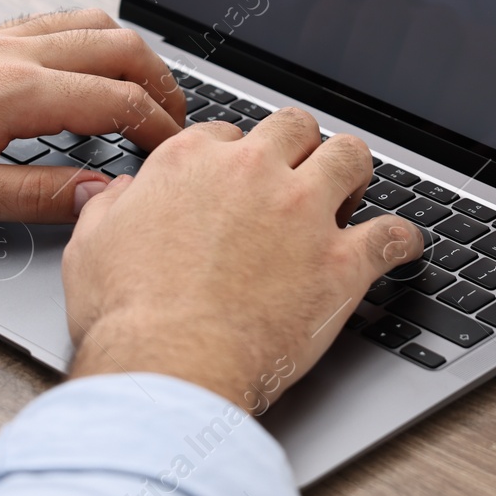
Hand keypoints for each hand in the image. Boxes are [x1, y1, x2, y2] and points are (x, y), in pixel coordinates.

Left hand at [0, 9, 187, 227]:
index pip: (117, 100)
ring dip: (129, 54)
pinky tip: (82, 69)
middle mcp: (10, 54)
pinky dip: (90, 41)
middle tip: (177, 122)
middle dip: (161, 83)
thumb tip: (99, 196)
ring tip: (145, 92)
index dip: (159, 129)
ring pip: (88, 25)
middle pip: (118, 48)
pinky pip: (53, 24)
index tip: (177, 156)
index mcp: (15, 91)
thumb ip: (37, 196)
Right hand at [62, 108, 425, 412]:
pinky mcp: (341, 263)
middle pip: (294, 129)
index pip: (226, 133)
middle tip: (300, 172)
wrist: (169, 367)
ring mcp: (303, 214)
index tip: (238, 178)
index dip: (235, 156)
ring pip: (350, 158)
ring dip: (352, 171)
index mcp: (192, 163)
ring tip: (352, 189)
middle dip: (300, 146)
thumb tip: (121, 192)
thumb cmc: (127, 314)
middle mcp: (253, 174)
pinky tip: (404, 245)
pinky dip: (403, 240)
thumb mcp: (91, 245)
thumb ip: (109, 207)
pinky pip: (392, 234)